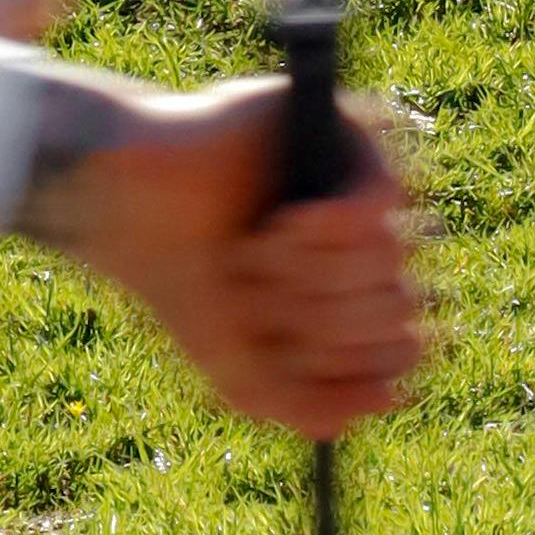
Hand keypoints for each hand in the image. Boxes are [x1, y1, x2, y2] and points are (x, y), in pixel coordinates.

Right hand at [25, 71, 427, 437]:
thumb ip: (314, 405)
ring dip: (310, 274)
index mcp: (353, 304)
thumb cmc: (187, 288)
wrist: (129, 215)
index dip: (351, 368)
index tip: (296, 361)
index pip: (405, 351)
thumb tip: (395, 396)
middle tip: (252, 300)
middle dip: (318, 321)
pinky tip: (284, 224)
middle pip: (398, 304)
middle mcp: (367, 246)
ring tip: (251, 255)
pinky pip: (381, 197)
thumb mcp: (245, 376)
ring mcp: (360, 185)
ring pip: (391, 254)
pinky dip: (332, 227)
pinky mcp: (344, 129)